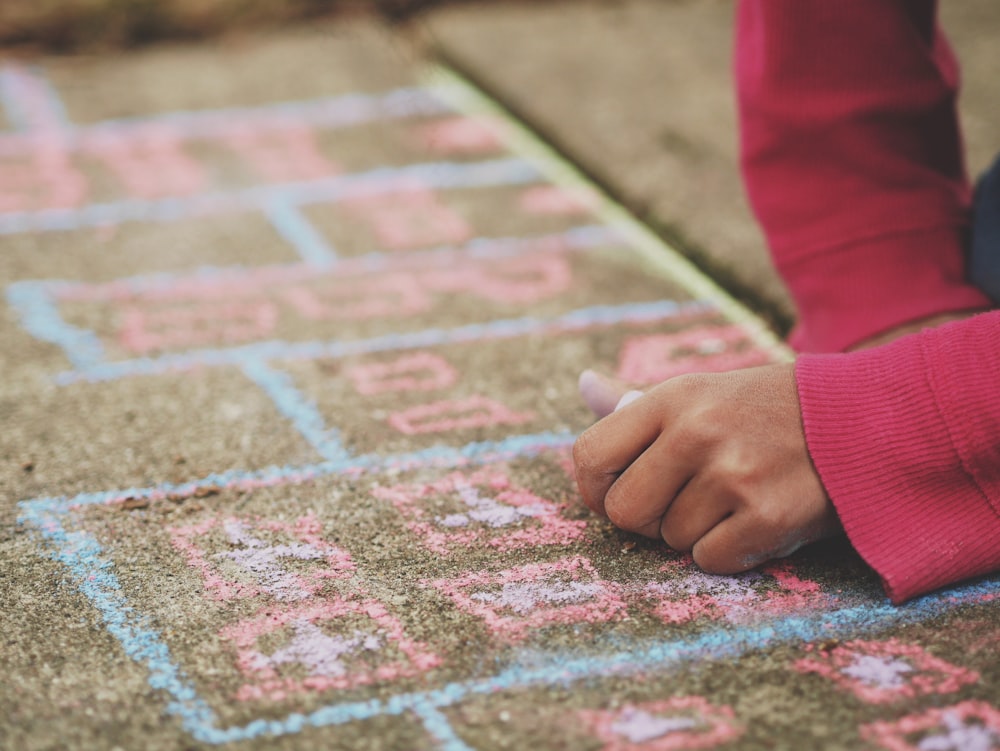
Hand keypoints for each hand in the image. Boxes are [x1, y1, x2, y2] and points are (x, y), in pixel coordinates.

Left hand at [573, 365, 841, 572]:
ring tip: (732, 499)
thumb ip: (635, 403)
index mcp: (671, 398)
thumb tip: (583, 385)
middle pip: (623, 511)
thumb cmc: (763, 411)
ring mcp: (733, 475)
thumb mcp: (700, 392)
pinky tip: (753, 520)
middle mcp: (696, 432)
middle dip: (645, 518)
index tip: (618, 491)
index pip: (590, 456)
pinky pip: (710, 560)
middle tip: (679, 502)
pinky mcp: (769, 517)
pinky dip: (727, 551)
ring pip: (670, 539)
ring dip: (694, 531)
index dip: (595, 486)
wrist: (860, 419)